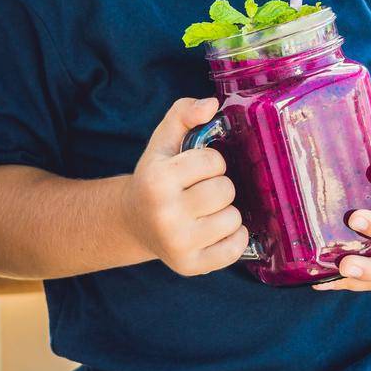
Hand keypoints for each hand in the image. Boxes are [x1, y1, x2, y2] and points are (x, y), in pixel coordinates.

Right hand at [122, 97, 249, 276]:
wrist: (135, 222)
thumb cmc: (157, 176)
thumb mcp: (164, 140)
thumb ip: (184, 113)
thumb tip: (211, 104)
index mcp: (157, 179)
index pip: (214, 161)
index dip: (211, 162)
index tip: (196, 169)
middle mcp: (165, 214)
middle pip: (226, 190)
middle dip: (220, 187)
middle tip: (201, 191)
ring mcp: (178, 244)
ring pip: (234, 219)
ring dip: (226, 211)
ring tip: (206, 211)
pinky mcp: (190, 266)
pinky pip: (235, 248)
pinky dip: (233, 237)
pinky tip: (215, 230)